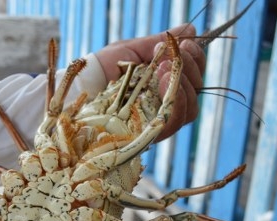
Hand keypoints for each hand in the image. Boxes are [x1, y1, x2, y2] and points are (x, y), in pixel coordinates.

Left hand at [94, 25, 205, 140]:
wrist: (79, 87)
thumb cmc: (101, 69)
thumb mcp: (131, 50)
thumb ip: (160, 43)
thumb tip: (190, 29)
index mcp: (163, 87)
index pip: (194, 79)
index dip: (197, 61)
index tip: (186, 43)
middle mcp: (163, 106)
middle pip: (195, 94)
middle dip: (190, 70)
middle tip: (172, 55)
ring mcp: (155, 122)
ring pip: (190, 109)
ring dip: (183, 84)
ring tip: (163, 67)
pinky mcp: (147, 135)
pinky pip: (173, 123)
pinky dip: (175, 101)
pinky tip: (161, 82)